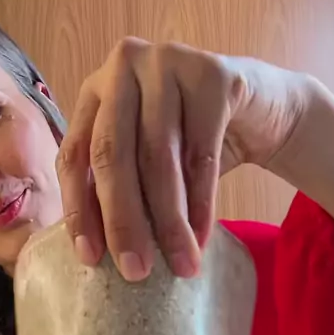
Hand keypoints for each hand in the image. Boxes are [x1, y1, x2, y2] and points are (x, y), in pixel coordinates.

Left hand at [56, 39, 309, 280]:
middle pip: (113, 155)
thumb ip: (117, 188)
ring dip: (170, 222)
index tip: (89, 258)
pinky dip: (202, 203)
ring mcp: (167, 63)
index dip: (79, 209)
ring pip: (159, 158)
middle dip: (124, 221)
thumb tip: (94, 256)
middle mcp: (123, 67)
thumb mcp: (144, 159)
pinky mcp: (213, 74)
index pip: (75, 155)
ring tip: (180, 264)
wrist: (258, 108)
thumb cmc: (188, 142)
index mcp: (94, 91)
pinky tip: (202, 236)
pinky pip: (201, 152)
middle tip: (136, 271)